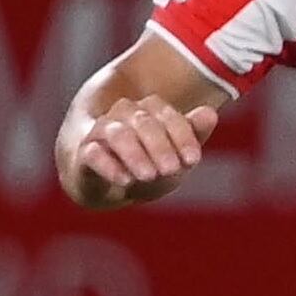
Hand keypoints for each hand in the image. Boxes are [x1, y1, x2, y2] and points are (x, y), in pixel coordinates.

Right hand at [69, 96, 217, 204]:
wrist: (110, 184)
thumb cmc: (148, 163)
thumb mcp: (175, 154)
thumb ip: (192, 134)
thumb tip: (211, 113)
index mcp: (150, 110)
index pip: (167, 114)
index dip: (182, 136)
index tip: (193, 161)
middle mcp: (124, 114)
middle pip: (143, 121)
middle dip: (160, 146)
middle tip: (172, 170)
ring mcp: (102, 131)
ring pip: (117, 133)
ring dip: (135, 154)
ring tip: (149, 176)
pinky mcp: (84, 153)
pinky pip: (93, 153)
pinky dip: (109, 166)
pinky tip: (124, 180)